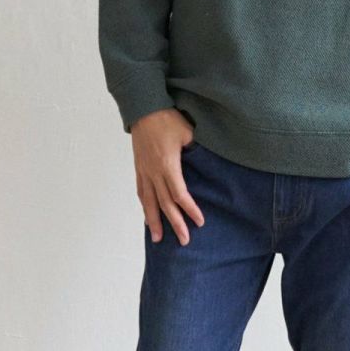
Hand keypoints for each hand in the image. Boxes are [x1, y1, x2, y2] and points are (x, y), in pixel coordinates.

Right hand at [131, 110, 204, 245]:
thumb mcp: (188, 132)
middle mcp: (154, 172)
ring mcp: (144, 171)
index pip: (179, 194)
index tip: (199, 222)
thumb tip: (209, 162)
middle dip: (174, 223)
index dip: (190, 209)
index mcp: (168, 164)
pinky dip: (144, 206)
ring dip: (154, 221)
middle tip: (183, 241)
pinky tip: (147, 217)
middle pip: (164, 203)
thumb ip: (196, 149)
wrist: (143, 109)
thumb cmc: (167, 119)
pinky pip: (141, 192)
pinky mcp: (139, 168)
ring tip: (157, 238)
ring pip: (149, 202)